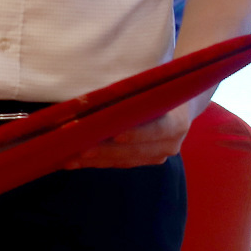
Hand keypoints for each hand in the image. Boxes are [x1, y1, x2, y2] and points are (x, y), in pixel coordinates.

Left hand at [66, 100, 194, 168]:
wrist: (179, 105)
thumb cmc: (159, 89)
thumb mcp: (151, 87)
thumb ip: (131, 95)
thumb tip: (96, 99)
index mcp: (177, 123)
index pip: (157, 130)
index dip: (137, 134)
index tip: (116, 134)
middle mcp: (170, 145)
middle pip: (136, 151)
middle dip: (107, 151)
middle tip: (82, 150)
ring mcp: (158, 156)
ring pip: (124, 160)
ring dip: (96, 160)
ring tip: (72, 158)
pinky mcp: (144, 161)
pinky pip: (119, 164)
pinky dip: (97, 162)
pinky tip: (76, 161)